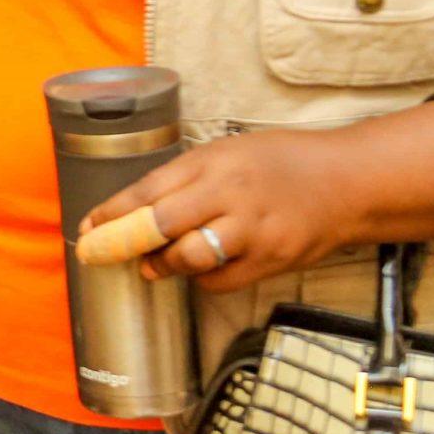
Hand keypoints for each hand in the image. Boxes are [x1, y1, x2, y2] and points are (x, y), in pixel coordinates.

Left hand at [79, 127, 363, 293]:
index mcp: (214, 161)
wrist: (346, 182)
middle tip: (103, 254)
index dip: (111, 213)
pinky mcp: (272, 260)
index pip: (149, 189)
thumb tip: (131, 211)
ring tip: (155, 263)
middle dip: (124, 243)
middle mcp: (231, 194)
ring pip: (189, 257)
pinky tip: (200, 268)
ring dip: (163, 264)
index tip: (87, 229)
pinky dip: (201, 279)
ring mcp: (254, 230)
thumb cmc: (278, 163)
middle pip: (162, 224)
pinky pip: (220, 281)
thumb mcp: (226, 153)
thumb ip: (182, 179)